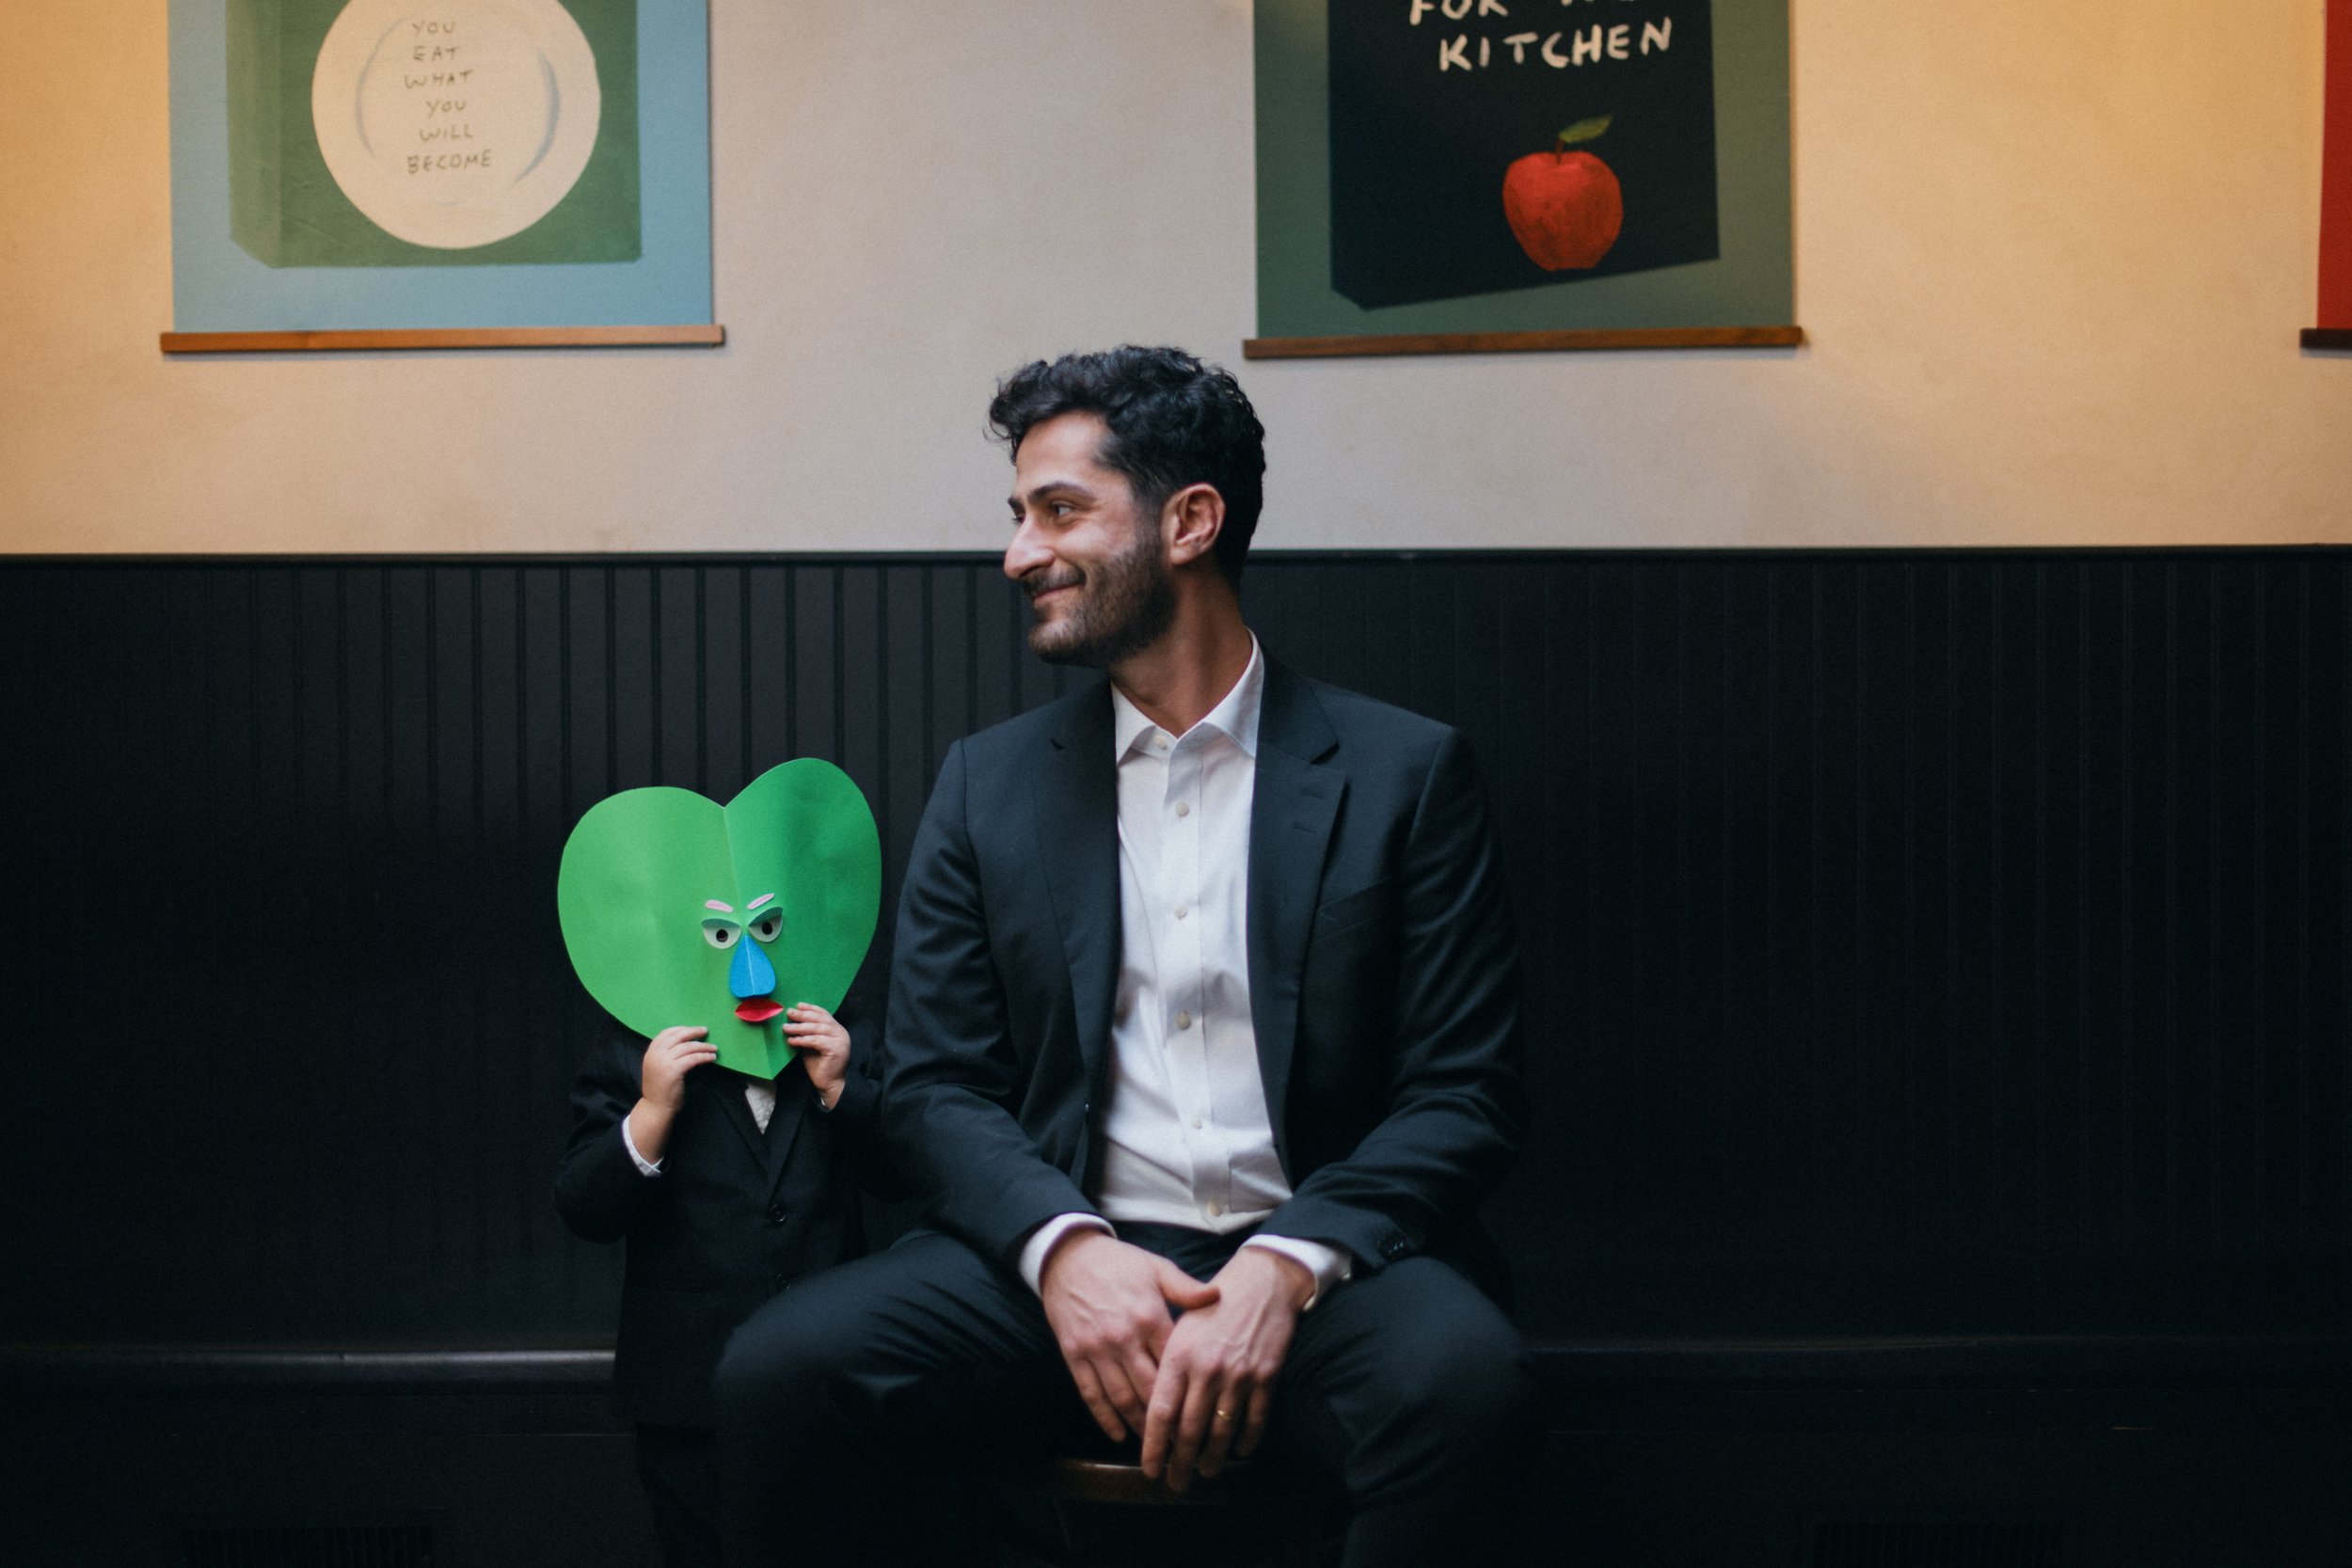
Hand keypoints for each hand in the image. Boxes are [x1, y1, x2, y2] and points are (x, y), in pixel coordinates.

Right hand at [626, 1025, 714, 1164]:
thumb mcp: (658, 1067)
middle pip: (678, 1036)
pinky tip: (712, 1058)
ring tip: (713, 1048)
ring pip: (688, 1047)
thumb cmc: (660, 1089)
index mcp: (651, 1052)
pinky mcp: (673, 1070)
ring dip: (703, 1046)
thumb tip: (688, 1043)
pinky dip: (705, 1056)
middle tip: (705, 1031)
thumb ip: (667, 1055)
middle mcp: (655, 1054)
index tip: (693, 1030)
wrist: (656, 1108)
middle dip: (693, 1032)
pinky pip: (693, 1058)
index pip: (666, 1033)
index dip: (681, 1029)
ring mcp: (663, 1061)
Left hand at [784, 1003, 849, 1107]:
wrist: (830, 1084)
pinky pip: (816, 1041)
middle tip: (789, 1013)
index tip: (798, 1005)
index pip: (824, 1014)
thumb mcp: (811, 1046)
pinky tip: (792, 1040)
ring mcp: (840, 1040)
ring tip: (786, 1028)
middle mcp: (841, 1032)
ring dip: (800, 1027)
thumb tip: (792, 1023)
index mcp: (837, 1030)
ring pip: (818, 1028)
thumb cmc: (820, 1066)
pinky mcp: (836, 1049)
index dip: (811, 1008)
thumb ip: (807, 1034)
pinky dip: (803, 1040)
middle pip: (820, 1019)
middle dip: (803, 1015)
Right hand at [1039, 1230, 1219, 1443]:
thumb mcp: (1157, 1268)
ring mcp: (1096, 1348)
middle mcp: (1123, 1337)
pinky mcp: (1074, 1355)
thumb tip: (1218, 1295)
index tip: (1205, 1412)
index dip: (1190, 1391)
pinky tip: (1119, 1435)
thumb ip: (1187, 1288)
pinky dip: (1105, 1418)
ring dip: (1140, 1425)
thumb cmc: (1120, 1263)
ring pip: (1122, 1397)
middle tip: (1185, 1442)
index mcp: (1149, 1316)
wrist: (1069, 1256)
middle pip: (1150, 1389)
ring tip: (1156, 1445)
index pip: (1175, 1364)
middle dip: (1168, 1419)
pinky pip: (1091, 1394)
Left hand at [1140, 1247, 1311, 1491]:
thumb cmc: (1213, 1305)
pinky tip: (1239, 1450)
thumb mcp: (1180, 1327)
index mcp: (1179, 1356)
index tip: (1149, 1469)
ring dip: (1212, 1458)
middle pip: (1189, 1430)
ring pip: (1221, 1430)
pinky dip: (1246, 1439)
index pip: (1160, 1413)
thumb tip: (1156, 1412)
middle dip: (1181, 1463)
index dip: (1154, 1447)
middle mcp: (1206, 1370)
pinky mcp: (1266, 1377)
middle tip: (1176, 1483)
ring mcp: (1238, 1375)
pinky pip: (1255, 1419)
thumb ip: (1168, 1366)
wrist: (1261, 1283)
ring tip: (1205, 1472)